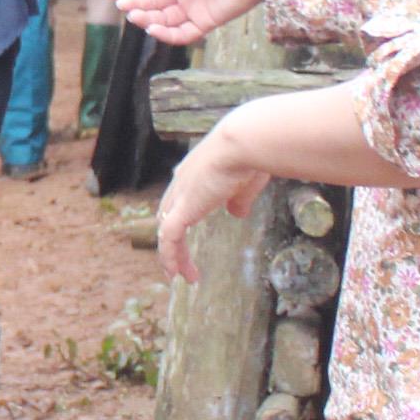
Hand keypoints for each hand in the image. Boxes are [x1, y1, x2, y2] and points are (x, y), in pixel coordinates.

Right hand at [106, 0, 262, 45]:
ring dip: (147, 18)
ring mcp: (193, 7)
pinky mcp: (206, 22)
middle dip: (136, 3)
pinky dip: (167, 34)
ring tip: (134, 15)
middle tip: (123, 4)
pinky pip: (182, 33)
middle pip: (152, 0)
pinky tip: (153, 28)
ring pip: (163, 18)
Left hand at [155, 110, 271, 281]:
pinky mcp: (183, 208)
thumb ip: (239, 199)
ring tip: (182, 276)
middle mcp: (182, 182)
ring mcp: (181, 195)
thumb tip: (237, 214)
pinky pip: (169, 237)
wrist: (245, 143)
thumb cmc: (252, 156)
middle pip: (168, 214)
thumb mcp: (247, 182)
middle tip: (179, 260)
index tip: (188, 234)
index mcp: (195, 172)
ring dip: (173, 255)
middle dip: (173, 238)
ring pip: (167, 230)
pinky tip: (176, 273)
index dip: (182, 217)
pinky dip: (170, 256)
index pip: (181, 197)